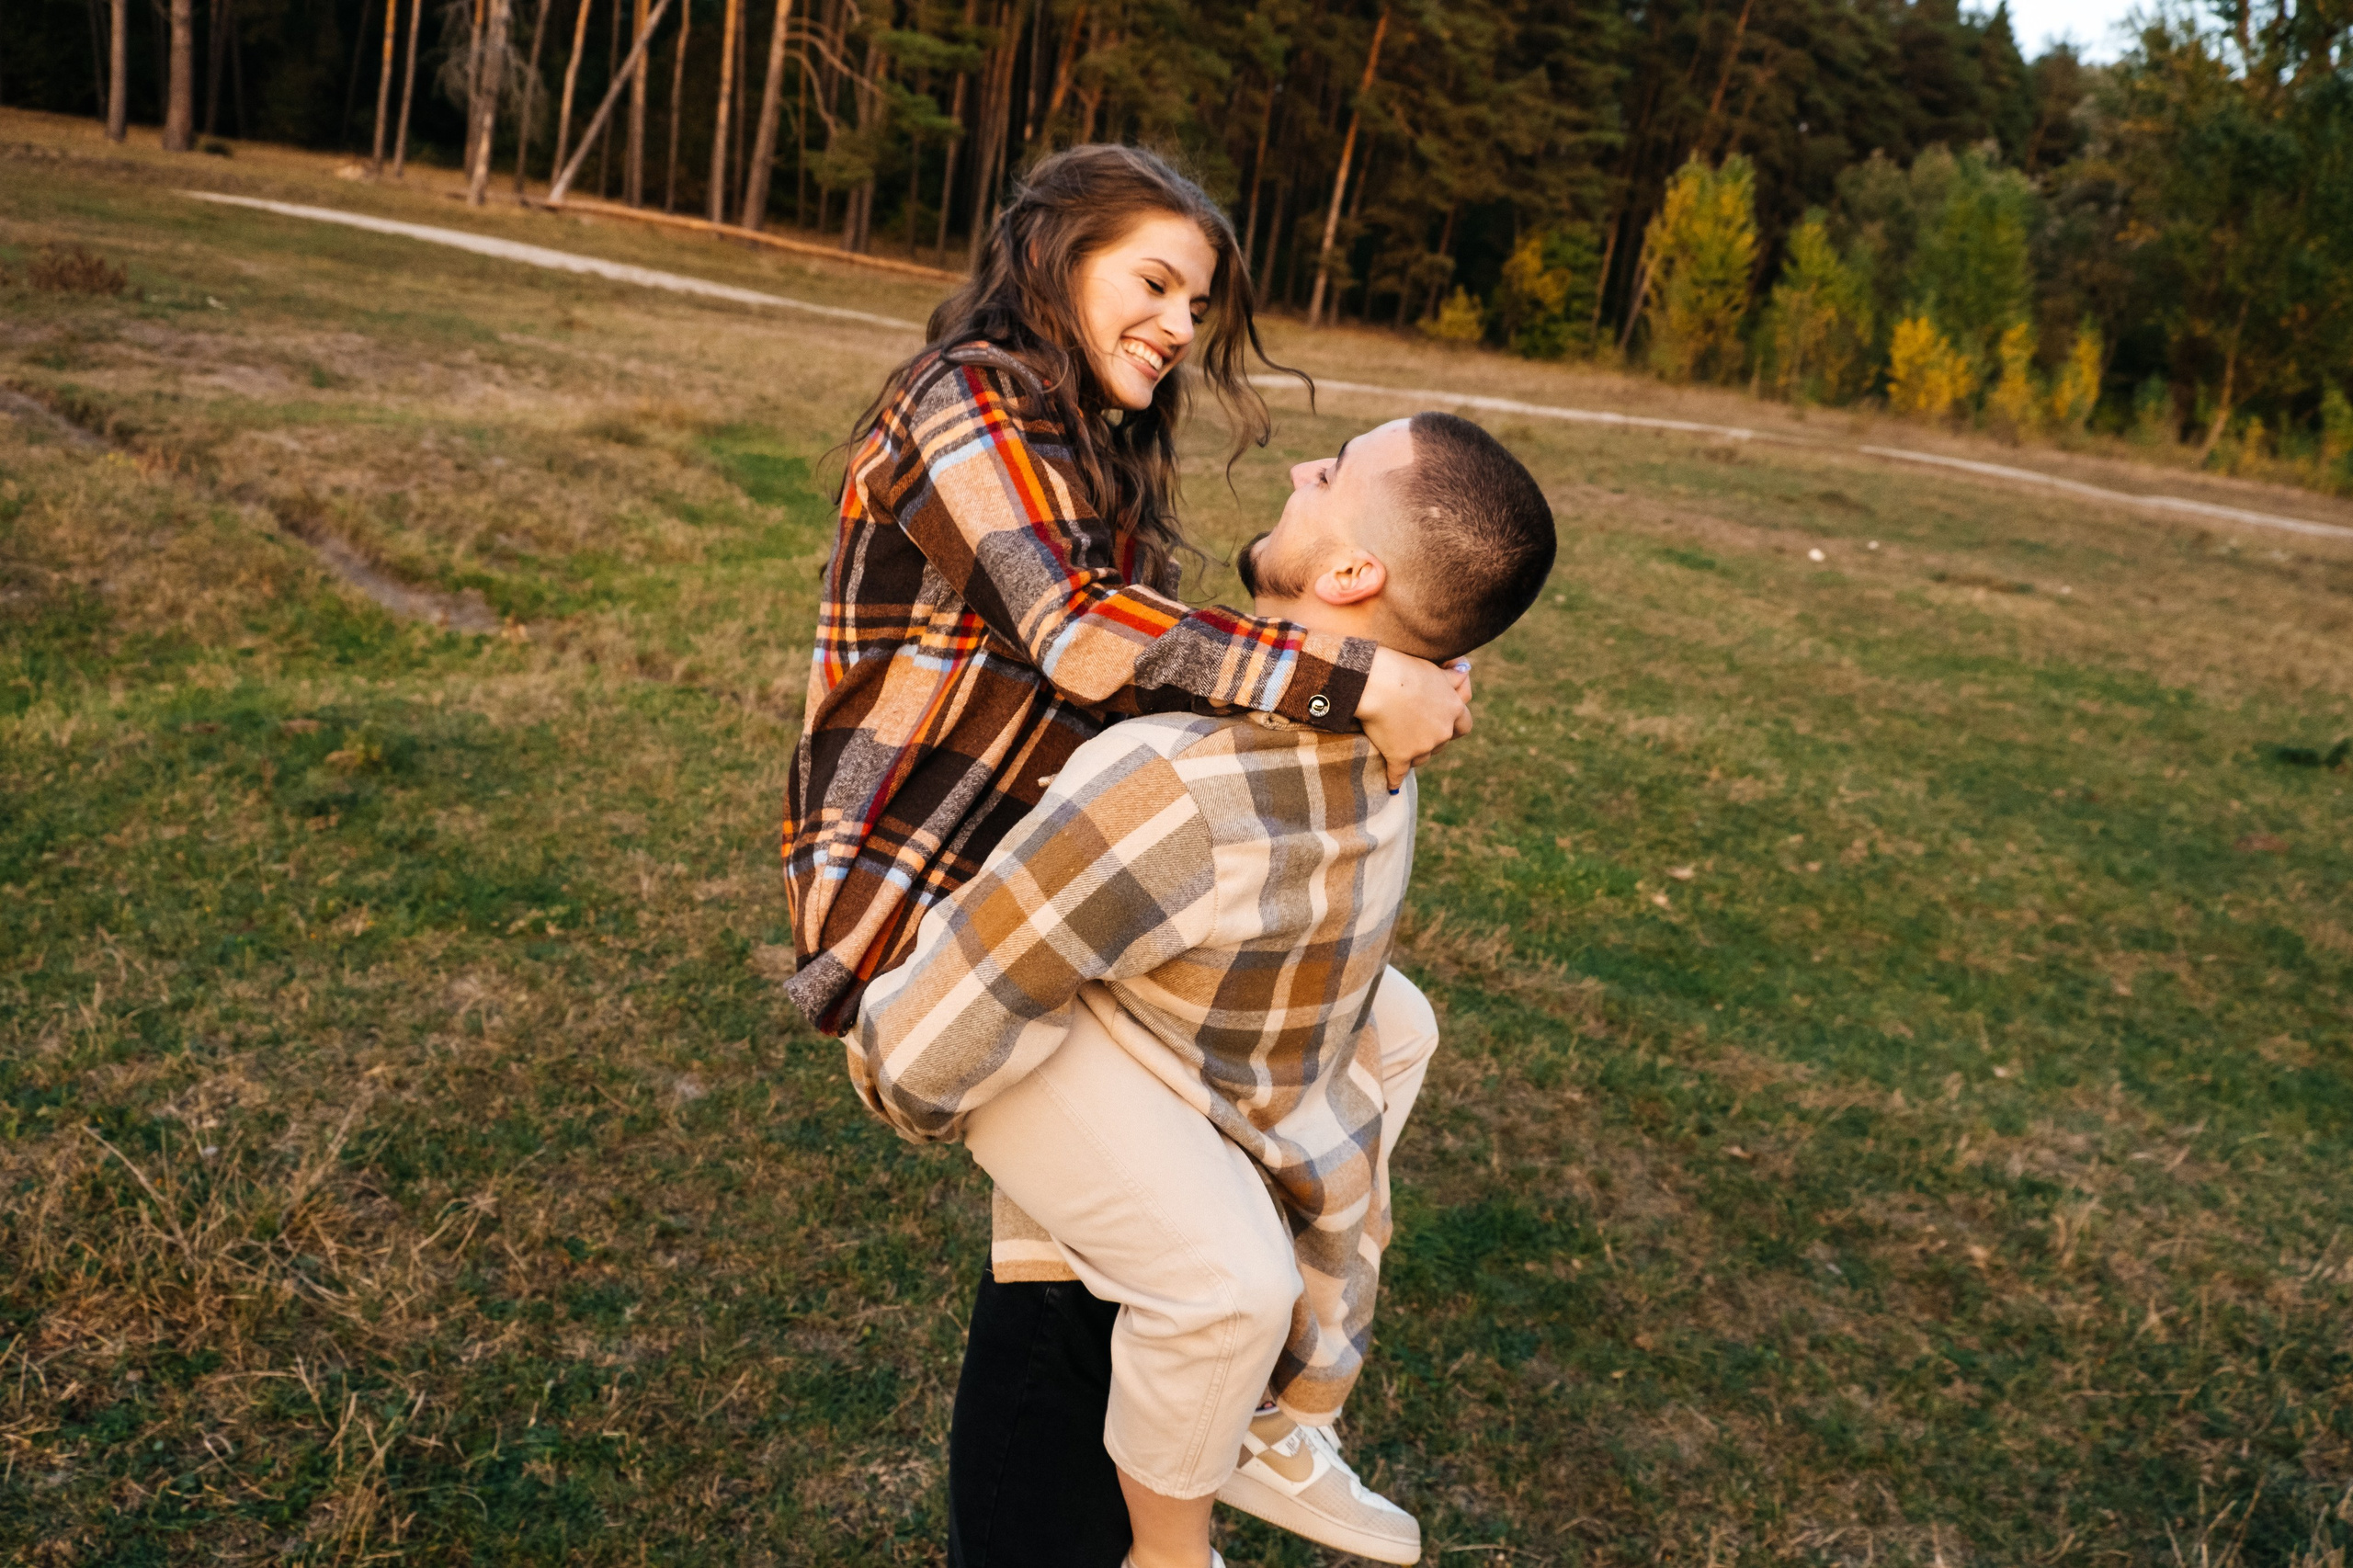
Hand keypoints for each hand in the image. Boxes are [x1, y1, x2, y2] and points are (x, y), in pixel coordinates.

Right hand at [1358, 647, 1472, 790]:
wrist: (1377, 684)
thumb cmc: (1404, 670)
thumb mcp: (1434, 669)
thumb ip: (1451, 677)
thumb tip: (1465, 671)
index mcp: (1453, 709)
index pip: (1464, 726)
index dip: (1454, 726)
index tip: (1444, 725)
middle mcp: (1442, 731)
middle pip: (1441, 744)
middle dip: (1430, 739)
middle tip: (1413, 729)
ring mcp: (1422, 747)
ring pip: (1421, 758)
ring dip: (1413, 754)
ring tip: (1398, 744)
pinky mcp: (1400, 757)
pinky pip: (1398, 775)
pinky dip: (1394, 779)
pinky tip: (1391, 786)